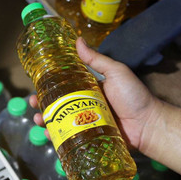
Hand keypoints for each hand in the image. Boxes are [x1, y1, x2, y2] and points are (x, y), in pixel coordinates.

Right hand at [30, 37, 161, 150]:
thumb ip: (96, 60)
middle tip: (33, 104)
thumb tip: (78, 40)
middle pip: (58, 105)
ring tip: (39, 120)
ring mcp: (85, 123)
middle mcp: (85, 105)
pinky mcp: (88, 138)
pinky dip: (56, 138)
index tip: (37, 84)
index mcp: (89, 88)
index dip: (49, 85)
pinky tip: (47, 136)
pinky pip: (69, 138)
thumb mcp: (115, 72)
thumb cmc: (134, 96)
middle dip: (42, 105)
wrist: (147, 125)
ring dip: (46, 121)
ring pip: (60, 122)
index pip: (64, 85)